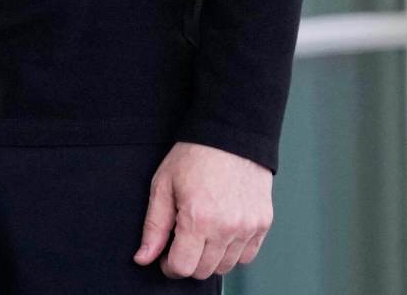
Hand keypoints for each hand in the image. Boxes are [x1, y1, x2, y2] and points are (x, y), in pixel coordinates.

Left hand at [135, 141, 272, 278]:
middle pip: (204, 271)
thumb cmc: (194, 156)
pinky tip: (221, 233)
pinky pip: (247, 256)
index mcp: (198, 219)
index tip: (165, 256)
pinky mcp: (263, 224)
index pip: (183, 267)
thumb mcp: (163, 186)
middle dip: (188, 262)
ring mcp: (248, 227)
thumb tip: (143, 258)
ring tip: (202, 233)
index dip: (169, 266)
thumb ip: (154, 227)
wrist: (231, 136)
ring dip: (210, 258)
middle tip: (182, 241)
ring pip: (226, 266)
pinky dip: (233, 252)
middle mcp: (227, 227)